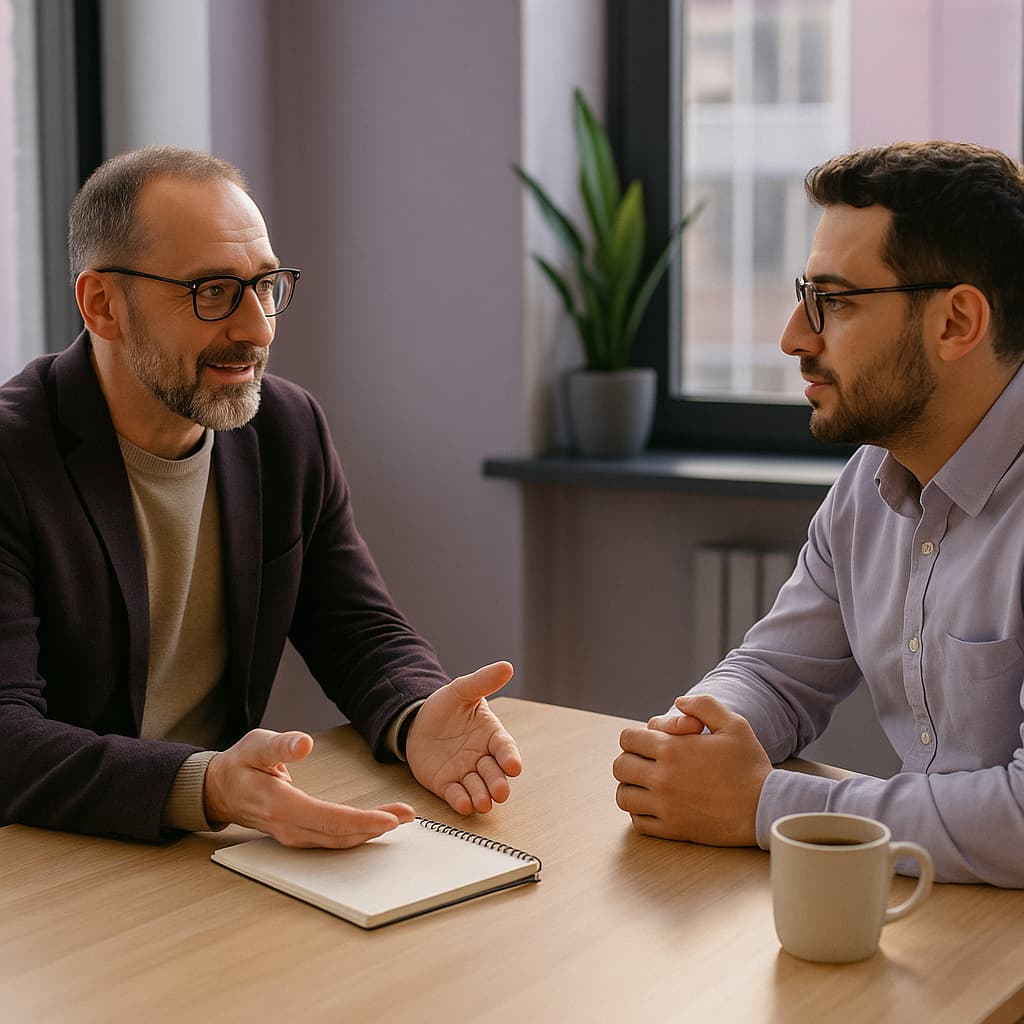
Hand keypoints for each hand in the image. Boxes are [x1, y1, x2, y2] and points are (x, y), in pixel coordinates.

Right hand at [204, 729, 414, 847]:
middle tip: (409, 815)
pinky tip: (377, 824)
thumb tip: (304, 745)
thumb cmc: (240, 764)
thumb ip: (280, 745)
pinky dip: (358, 832)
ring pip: (338, 841)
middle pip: (339, 835)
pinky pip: (333, 839)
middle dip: (376, 827)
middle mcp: (289, 828)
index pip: (327, 820)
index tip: (390, 820)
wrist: (220, 790)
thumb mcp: (256, 745)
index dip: (361, 821)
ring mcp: (294, 836)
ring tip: (402, 817)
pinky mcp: (300, 836)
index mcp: (280, 806)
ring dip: (371, 831)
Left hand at [406, 661, 522, 814]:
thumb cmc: (446, 706)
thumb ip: (483, 681)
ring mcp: (465, 772)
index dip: (509, 757)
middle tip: (501, 792)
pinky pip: (456, 795)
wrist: (417, 721)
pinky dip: (461, 801)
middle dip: (498, 783)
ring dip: (482, 796)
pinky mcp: (447, 784)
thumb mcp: (462, 690)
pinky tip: (464, 805)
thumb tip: (507, 666)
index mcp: (490, 734)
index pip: (504, 747)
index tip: (514, 766)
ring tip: (484, 803)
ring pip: (478, 788)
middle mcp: (482, 756)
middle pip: (494, 773)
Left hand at [612, 694, 770, 845]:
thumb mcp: (733, 724)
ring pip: (624, 796)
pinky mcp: (673, 829)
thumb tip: (678, 703)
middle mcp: (662, 778)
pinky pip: (638, 822)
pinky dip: (641, 812)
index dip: (636, 736)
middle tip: (647, 762)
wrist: (765, 807)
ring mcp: (665, 806)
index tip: (650, 742)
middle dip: (630, 759)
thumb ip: (703, 706)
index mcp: (672, 749)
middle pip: (620, 766)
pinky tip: (655, 804)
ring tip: (647, 783)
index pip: (628, 738)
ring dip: (631, 786)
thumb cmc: (749, 765)